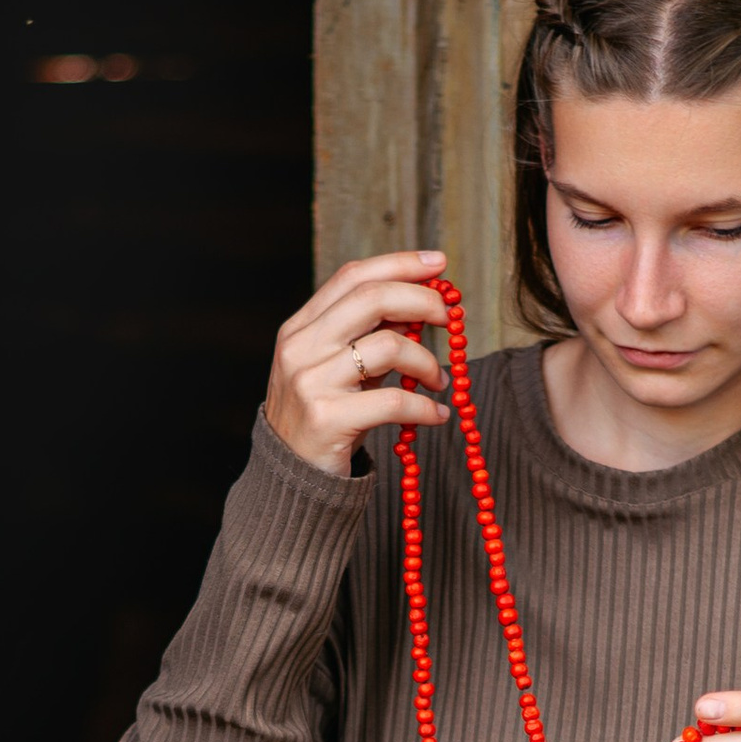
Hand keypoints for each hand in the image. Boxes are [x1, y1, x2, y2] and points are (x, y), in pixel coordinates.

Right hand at [264, 252, 453, 475]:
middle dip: (421, 300)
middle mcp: (300, 348)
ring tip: (440, 380)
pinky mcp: (327, 418)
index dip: (398, 264)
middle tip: (449, 317)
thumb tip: (421, 305)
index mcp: (300, 328)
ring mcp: (311, 382)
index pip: (352, 278)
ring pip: (388, 347)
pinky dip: (425, 407)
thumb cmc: (325, 417)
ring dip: (427, 361)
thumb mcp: (337, 368)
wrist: (291, 478)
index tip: (438, 263)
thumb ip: (368, 336)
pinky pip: (393, 401)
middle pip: (371, 299)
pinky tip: (437, 415)